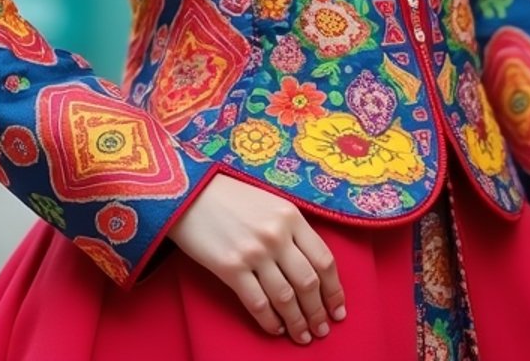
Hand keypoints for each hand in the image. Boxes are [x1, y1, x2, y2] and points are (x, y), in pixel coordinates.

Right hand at [167, 173, 346, 343]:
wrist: (191, 192)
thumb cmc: (232, 197)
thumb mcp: (271, 203)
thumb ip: (292, 230)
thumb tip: (313, 269)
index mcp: (291, 216)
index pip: (324, 260)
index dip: (335, 291)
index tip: (338, 310)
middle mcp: (276, 234)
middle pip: (308, 283)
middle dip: (318, 312)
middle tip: (322, 330)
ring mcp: (254, 252)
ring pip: (285, 298)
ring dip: (297, 322)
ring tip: (302, 336)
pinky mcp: (231, 268)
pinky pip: (257, 303)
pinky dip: (270, 321)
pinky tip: (276, 329)